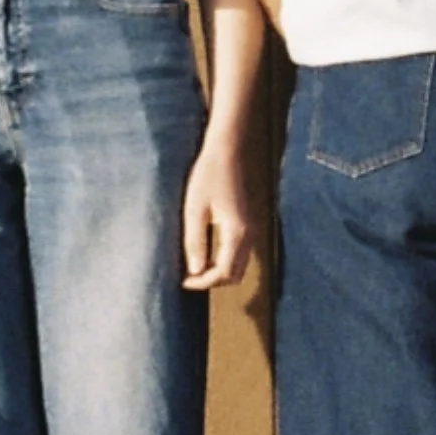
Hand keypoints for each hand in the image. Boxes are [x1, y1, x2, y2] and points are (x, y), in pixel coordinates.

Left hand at [181, 137, 252, 289]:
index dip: (203, 283)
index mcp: (236, 233)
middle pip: (235, 275)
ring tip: (194, 266)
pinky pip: (240, 255)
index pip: (224, 273)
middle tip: (188, 277)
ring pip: (240, 266)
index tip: (183, 281)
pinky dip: (224, 262)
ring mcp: (252, 230)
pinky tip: (206, 253)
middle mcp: (249, 235)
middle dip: (212, 281)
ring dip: (218, 272)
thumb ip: (195, 241)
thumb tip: (194, 271)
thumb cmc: (208, 176)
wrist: (228, 152)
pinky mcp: (248, 225)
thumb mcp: (195, 209)